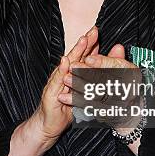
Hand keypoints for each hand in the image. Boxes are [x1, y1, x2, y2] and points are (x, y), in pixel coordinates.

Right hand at [29, 25, 99, 146]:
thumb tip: (105, 73)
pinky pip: (57, 81)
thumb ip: (95, 80)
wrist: (50, 124)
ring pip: (68, 65)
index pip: (83, 55)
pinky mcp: (51, 92)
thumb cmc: (67, 107)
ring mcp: (57, 82)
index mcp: (72, 74)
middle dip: (85, 43)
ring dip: (75, 52)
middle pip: (76, 55)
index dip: (90, 43)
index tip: (97, 30)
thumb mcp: (84, 93)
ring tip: (83, 40)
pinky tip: (65, 61)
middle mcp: (64, 75)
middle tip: (92, 31)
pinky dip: (61, 70)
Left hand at [59, 43, 142, 132]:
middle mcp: (127, 91)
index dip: (101, 62)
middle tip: (73, 66)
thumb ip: (118, 60)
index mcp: (132, 76)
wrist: (132, 112)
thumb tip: (117, 47)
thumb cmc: (127, 87)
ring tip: (67, 79)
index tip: (88, 58)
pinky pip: (89, 107)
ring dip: (79, 86)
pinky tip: (66, 97)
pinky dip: (77, 101)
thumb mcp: (125, 71)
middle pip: (105, 80)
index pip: (116, 67)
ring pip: (95, 94)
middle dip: (86, 73)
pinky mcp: (105, 114)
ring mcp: (117, 104)